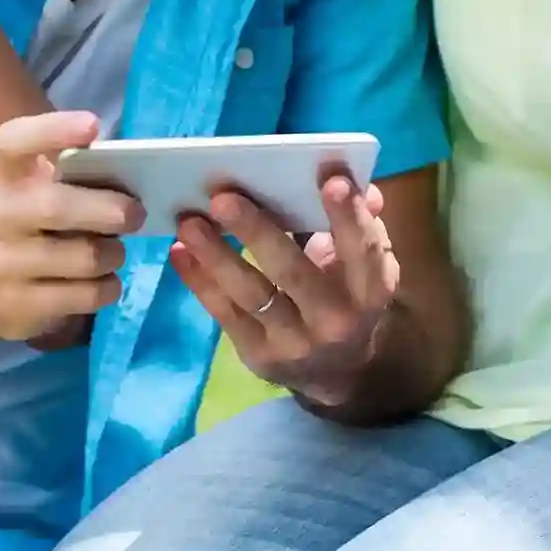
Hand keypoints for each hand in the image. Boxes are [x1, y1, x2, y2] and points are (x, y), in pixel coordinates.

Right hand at [0, 112, 141, 344]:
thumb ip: (69, 172)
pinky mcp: (17, 306)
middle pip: (56, 207)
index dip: (54, 130)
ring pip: (82, 258)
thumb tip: (131, 171)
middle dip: (108, 210)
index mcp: (3, 173)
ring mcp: (1, 263)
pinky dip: (107, 287)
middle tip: (135, 214)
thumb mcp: (29, 188)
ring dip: (113, 254)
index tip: (92, 127)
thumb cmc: (19, 221)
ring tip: (114, 252)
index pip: (15, 141)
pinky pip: (84, 296)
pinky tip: (103, 281)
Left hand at [168, 174, 394, 408]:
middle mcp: (334, 319)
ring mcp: (293, 342)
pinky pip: (224, 313)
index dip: (348, 216)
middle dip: (257, 232)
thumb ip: (359, 222)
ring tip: (189, 222)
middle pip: (293, 272)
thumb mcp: (364, 264)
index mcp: (370, 289)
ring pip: (251, 295)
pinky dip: (199, 280)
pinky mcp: (258, 355)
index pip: (362, 249)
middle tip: (223, 197)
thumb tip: (351, 181)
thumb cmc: (346, 294)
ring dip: (216, 256)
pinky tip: (180, 251)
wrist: (337, 371)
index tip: (330, 179)